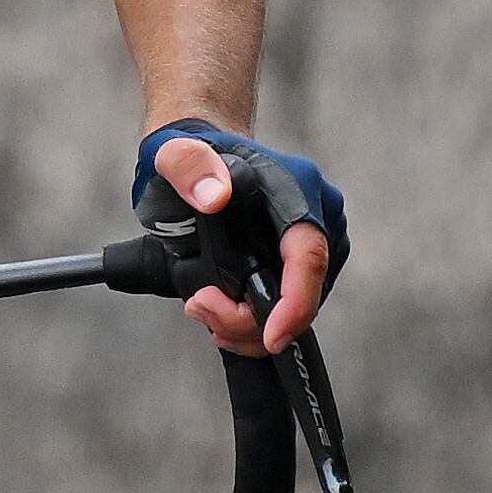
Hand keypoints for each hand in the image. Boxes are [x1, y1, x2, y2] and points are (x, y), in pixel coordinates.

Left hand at [141, 123, 342, 356]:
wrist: (199, 160)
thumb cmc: (189, 157)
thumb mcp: (171, 155)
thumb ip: (187, 166)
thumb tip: (213, 195)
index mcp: (297, 188)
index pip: (309, 254)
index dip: (295, 303)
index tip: (271, 336)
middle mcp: (320, 216)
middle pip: (304, 294)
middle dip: (250, 319)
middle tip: (199, 307)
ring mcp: (318, 242)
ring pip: (298, 308)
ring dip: (249, 324)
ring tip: (204, 307)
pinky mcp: (306, 263)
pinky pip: (291, 306)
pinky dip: (256, 321)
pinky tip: (223, 312)